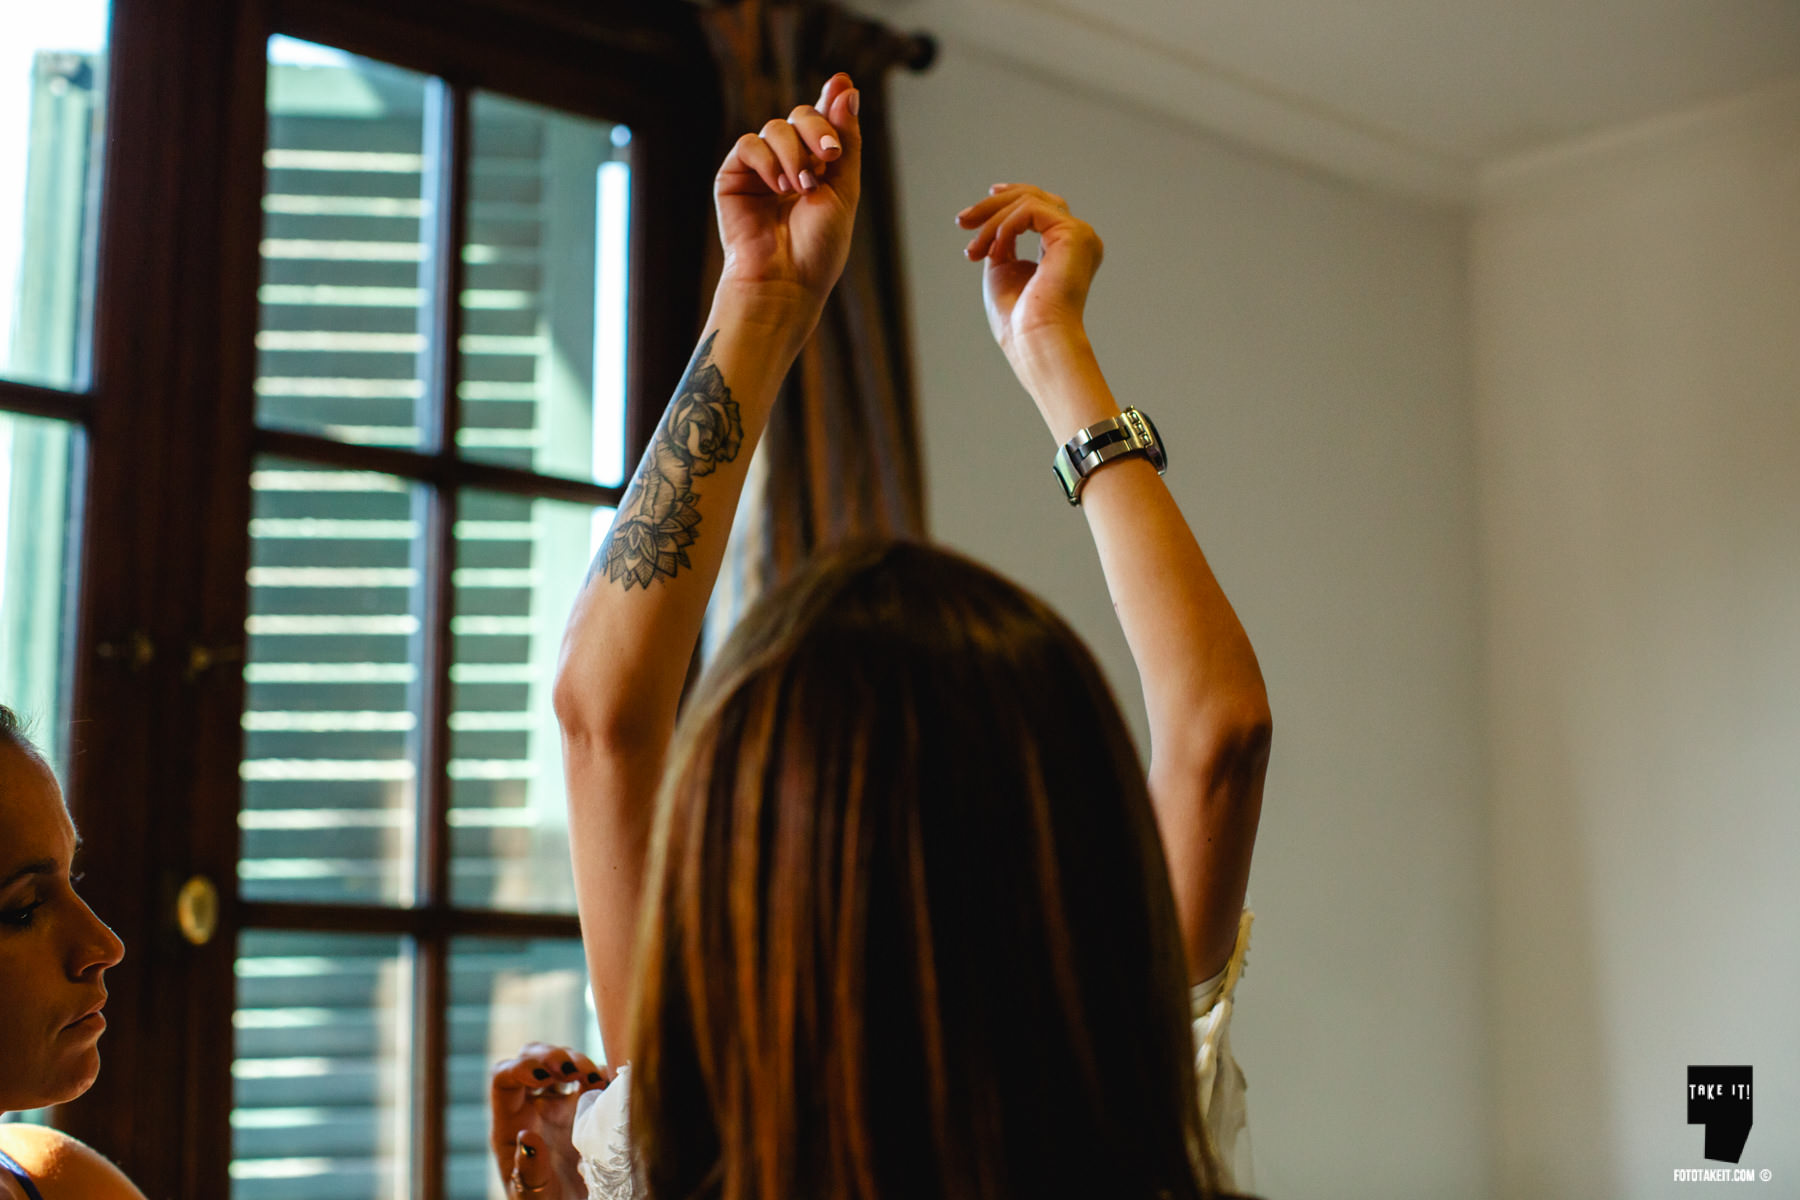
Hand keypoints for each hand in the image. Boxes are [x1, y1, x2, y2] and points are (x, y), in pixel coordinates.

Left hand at [489, 1042, 613, 1198]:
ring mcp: (557, 1103)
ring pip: (560, 1061)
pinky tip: (609, 1082)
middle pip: (530, 1058)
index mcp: (509, 1124)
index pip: (503, 1079)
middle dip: (551, 1054)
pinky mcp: (583, 1106)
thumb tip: (527, 1137)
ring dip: (577, 1060)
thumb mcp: (534, 1195)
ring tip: (595, 1077)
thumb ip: (530, 1171)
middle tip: (573, 1069)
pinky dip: (600, 1071)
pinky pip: (589, 1076)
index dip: (520, 1068)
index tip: (545, 1075)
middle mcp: (531, 1106)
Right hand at [715, 72, 862, 314]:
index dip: (831, 100)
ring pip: (776, 127)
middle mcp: (789, 162)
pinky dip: (766, 160)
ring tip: (801, 187)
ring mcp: (760, 168)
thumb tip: (847, 87)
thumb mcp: (844, 188)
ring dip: (794, 152)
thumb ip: (846, 139)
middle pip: (802, 115)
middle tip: (829, 156)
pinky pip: (749, 144)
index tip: (842, 82)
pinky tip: (777, 187)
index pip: (823, 121)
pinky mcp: (734, 177)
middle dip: (818, 130)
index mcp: (818, 166)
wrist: (786, 280)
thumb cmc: (819, 246)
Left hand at [956, 183, 1104, 362]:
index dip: (1005, 201)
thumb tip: (995, 222)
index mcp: (1065, 249)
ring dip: (992, 221)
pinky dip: (1004, 227)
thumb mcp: (1003, 269)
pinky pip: (1029, 210)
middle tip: (962, 223)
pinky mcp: (1074, 234)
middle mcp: (1077, 239)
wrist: (1034, 340)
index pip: (1038, 208)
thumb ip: (1004, 242)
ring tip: (974, 249)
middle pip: (1034, 197)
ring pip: (1028, 200)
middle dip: (992, 205)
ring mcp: (1079, 235)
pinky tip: (994, 251)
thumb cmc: (1018, 320)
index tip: (971, 215)